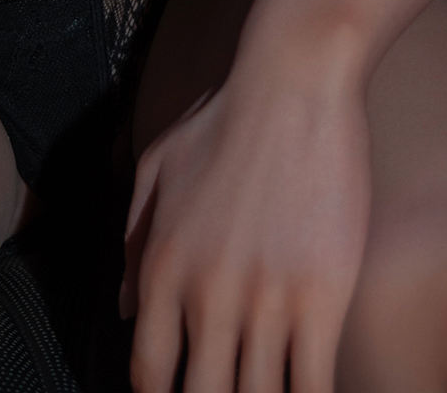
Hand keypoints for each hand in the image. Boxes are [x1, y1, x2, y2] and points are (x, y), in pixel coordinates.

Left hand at [122, 42, 370, 392]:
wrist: (292, 84)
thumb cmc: (223, 121)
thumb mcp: (157, 169)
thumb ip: (133, 243)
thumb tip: (125, 309)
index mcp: (163, 266)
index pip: (150, 372)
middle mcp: (207, 294)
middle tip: (226, 391)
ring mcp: (266, 301)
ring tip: (266, 392)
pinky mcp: (322, 299)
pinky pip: (312, 386)